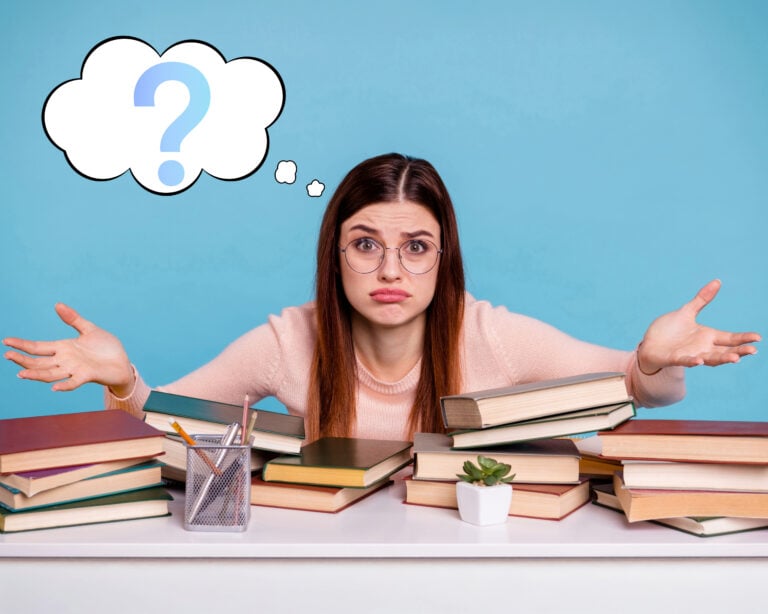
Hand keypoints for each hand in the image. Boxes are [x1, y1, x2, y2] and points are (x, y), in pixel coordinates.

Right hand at [3, 303, 133, 394]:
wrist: (122, 362)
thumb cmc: (106, 347)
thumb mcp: (89, 329)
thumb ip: (73, 319)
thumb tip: (57, 304)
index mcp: (63, 348)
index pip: (38, 347)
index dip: (22, 344)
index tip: (6, 341)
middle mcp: (65, 360)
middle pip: (39, 362)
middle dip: (23, 359)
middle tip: (7, 355)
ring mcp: (75, 369)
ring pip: (50, 373)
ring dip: (36, 374)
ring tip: (21, 373)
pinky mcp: (87, 376)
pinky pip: (73, 382)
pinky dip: (64, 385)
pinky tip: (54, 387)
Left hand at [637, 279, 760, 374]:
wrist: (649, 344)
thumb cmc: (669, 331)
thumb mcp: (686, 312)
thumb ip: (702, 299)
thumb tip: (717, 281)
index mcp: (707, 336)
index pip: (730, 338)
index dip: (743, 338)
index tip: (758, 338)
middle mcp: (702, 348)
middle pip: (724, 351)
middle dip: (738, 351)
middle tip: (753, 350)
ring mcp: (690, 354)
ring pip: (709, 359)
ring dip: (722, 358)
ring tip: (735, 358)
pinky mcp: (675, 358)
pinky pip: (685, 361)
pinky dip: (692, 361)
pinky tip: (699, 361)